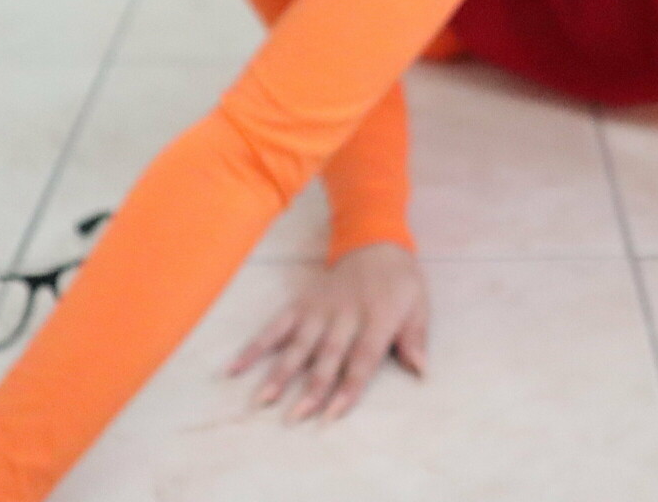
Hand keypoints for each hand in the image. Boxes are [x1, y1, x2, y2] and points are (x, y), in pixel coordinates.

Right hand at [223, 242, 428, 424]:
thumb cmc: (400, 280)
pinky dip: (255, 346)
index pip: (362, 358)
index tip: (333, 414)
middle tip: (295, 417)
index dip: (349, 387)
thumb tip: (422, 370)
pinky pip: (276, 326)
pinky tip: (236, 367)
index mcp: (378, 316)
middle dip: (312, 388)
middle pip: (327, 355)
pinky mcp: (301, 304)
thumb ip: (416, 337)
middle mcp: (345, 314)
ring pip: (298, 344)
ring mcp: (319, 309)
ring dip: (280, 372)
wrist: (373, 241)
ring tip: (263, 399)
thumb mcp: (419, 303)